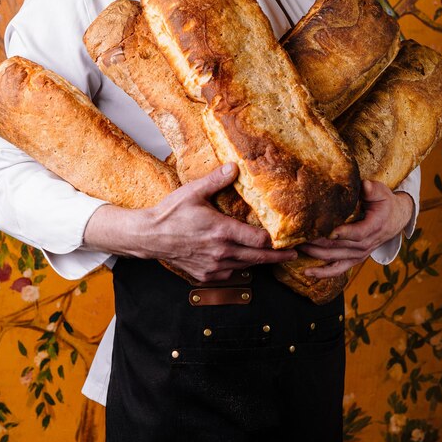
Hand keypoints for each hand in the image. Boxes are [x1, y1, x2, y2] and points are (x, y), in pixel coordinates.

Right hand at [83, 162, 296, 281]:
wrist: (148, 236)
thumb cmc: (169, 214)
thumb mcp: (193, 192)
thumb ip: (216, 180)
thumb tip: (235, 167)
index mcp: (222, 231)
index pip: (259, 240)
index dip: (276, 241)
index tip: (289, 239)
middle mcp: (221, 252)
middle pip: (258, 258)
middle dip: (277, 257)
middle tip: (293, 255)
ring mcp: (213, 266)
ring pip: (245, 267)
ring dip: (258, 262)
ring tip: (270, 257)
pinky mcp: (204, 274)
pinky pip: (228, 273)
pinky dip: (238, 267)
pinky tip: (240, 259)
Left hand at [299, 180, 413, 278]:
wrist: (394, 220)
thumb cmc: (384, 203)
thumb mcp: (382, 193)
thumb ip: (372, 190)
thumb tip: (364, 185)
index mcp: (373, 227)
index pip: (358, 233)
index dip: (343, 233)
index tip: (327, 231)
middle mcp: (365, 245)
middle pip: (339, 247)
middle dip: (317, 243)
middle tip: (298, 237)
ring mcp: (359, 254)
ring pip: (334, 258)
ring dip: (314, 254)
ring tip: (296, 248)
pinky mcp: (353, 260)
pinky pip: (337, 270)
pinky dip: (322, 273)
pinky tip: (307, 273)